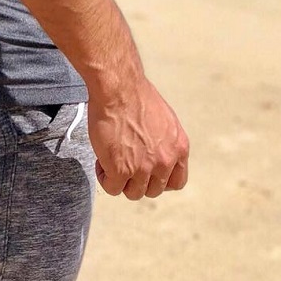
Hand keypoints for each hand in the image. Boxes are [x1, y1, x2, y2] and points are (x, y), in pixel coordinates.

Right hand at [88, 78, 188, 199]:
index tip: (148, 173)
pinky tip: (101, 161)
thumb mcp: (164, 120)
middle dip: (138, 179)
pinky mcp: (121, 170)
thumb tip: (156, 153)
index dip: (160, 180)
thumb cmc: (136, 95)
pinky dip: (105, 177)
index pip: (177, 182)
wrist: (119, 87)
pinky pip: (112, 188)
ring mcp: (143, 168)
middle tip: (124, 162)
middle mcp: (165, 161)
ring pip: (133, 193)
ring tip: (111, 160)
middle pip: (153, 190)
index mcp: (179, 148)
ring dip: (121, 180)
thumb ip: (165, 142)